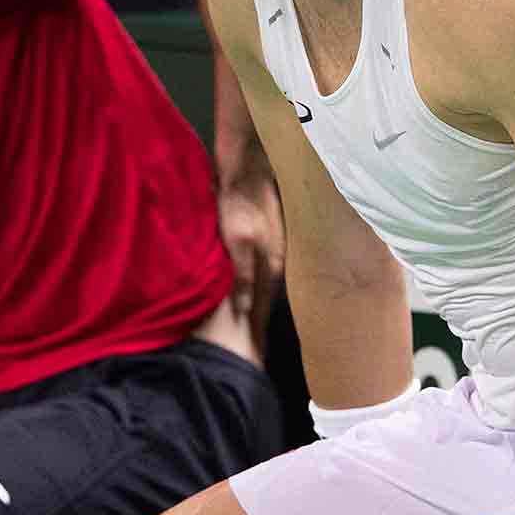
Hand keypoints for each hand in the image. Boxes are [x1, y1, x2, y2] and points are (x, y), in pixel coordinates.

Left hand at [219, 176, 284, 352]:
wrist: (245, 165)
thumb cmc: (240, 203)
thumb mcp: (239, 240)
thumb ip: (243, 275)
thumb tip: (245, 310)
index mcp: (273, 263)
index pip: (265, 303)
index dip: (256, 325)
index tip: (251, 348)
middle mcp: (275, 259)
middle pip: (265, 294)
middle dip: (256, 315)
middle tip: (245, 340)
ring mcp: (270, 246)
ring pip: (260, 280)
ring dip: (251, 297)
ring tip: (240, 318)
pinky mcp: (262, 235)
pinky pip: (255, 266)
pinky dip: (247, 278)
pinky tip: (239, 284)